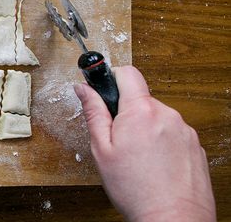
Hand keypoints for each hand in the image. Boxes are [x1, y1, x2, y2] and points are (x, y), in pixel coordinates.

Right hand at [75, 65, 214, 221]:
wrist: (173, 220)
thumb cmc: (135, 190)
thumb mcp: (102, 149)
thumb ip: (93, 113)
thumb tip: (83, 89)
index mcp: (141, 111)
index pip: (127, 72)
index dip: (111, 76)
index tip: (102, 88)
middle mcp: (167, 115)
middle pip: (141, 99)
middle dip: (126, 112)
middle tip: (117, 139)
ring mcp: (184, 130)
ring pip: (156, 117)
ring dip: (145, 129)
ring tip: (137, 158)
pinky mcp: (195, 146)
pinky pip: (172, 133)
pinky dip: (161, 143)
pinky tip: (154, 165)